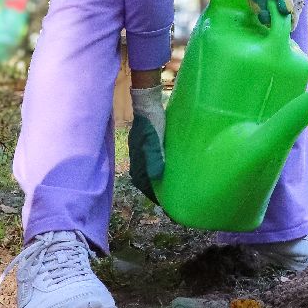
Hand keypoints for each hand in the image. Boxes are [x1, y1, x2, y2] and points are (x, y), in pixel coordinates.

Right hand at [128, 85, 165, 203]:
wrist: (146, 103)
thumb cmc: (152, 122)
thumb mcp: (155, 139)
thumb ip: (156, 156)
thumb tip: (158, 175)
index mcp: (138, 160)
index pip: (143, 183)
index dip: (152, 194)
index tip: (163, 204)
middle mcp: (137, 158)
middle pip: (145, 179)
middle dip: (154, 189)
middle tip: (168, 198)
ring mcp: (141, 151)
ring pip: (147, 171)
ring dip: (156, 179)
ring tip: (169, 186)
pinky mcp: (146, 144)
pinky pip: (151, 162)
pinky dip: (157, 169)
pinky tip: (166, 168)